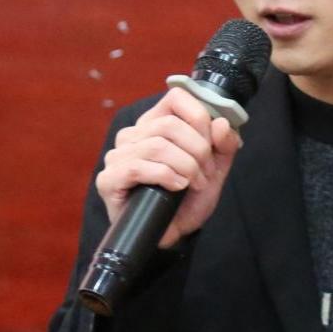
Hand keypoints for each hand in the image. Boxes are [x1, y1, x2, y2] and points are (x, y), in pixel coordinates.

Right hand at [95, 83, 241, 248]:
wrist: (172, 234)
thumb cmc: (187, 198)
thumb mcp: (215, 169)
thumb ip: (224, 145)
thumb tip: (221, 122)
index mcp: (156, 123)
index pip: (176, 97)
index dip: (199, 116)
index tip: (211, 142)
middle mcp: (133, 134)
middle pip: (170, 124)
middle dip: (198, 150)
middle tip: (206, 174)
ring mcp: (117, 156)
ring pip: (157, 145)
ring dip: (185, 167)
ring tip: (193, 184)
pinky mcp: (109, 179)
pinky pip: (138, 167)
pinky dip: (165, 176)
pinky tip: (176, 188)